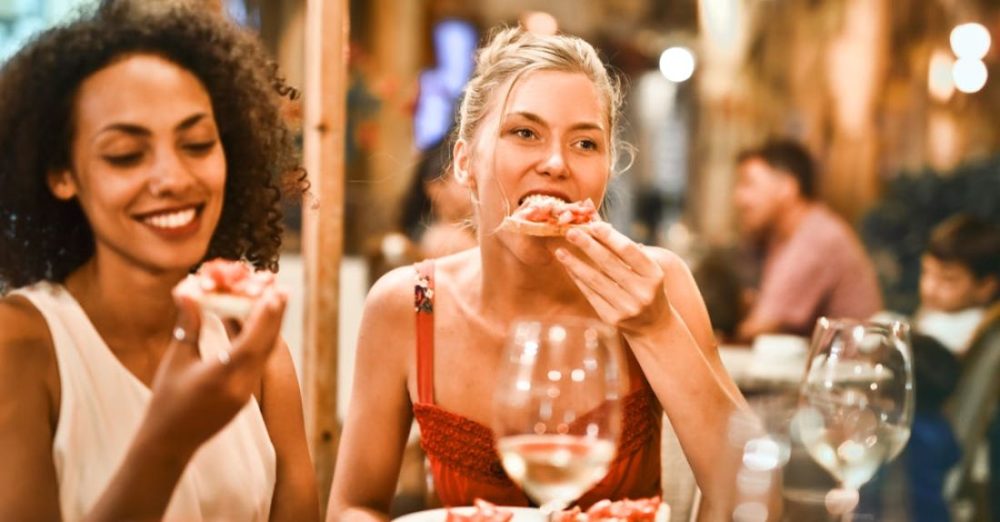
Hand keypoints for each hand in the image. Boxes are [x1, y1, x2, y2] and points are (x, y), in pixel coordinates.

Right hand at [139, 287, 286, 456]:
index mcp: (221, 377)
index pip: (250, 343)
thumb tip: (189, 289)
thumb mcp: (176, 360)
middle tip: (281, 288)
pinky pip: (258, 363)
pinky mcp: (246, 396)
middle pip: (265, 346)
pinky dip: (261, 341)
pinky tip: (261, 325)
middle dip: (274, 316)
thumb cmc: (166, 400)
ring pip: (264, 354)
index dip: (264, 317)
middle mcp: (240, 386)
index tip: (274, 293)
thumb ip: (187, 324)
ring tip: (277, 300)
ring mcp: (246, 393)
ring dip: (271, 327)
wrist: (170, 442)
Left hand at [554, 223, 668, 335]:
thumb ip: (620, 244)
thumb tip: (593, 217)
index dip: (609, 237)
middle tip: (570, 232)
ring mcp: (627, 307)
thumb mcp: (644, 266)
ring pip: (595, 280)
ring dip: (575, 264)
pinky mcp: (613, 319)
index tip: (591, 224)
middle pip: (609, 263)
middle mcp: (642, 292)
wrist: (654, 325)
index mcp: (654, 274)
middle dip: (587, 246)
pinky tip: (568, 268)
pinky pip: (590, 295)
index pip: (628, 251)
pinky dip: (578, 279)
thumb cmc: (646, 286)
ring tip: (560, 252)